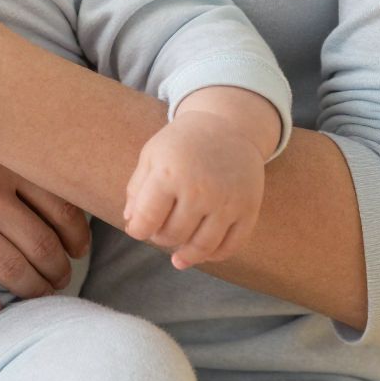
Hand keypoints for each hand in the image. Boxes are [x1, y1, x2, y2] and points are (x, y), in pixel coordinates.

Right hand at [0, 127, 90, 316]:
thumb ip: (5, 146)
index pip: (63, 208)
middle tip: (59, 281)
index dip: (78, 238)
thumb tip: (49, 167)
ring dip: (30, 291)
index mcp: (0, 158)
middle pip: (42, 246)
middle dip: (57, 271)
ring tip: (34, 296)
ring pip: (8, 271)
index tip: (77, 250)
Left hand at [122, 113, 265, 269]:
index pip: (146, 220)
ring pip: (201, 247)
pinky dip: (213, 255)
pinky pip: (230, 247)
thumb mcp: (152, 155)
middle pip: (172, 235)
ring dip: (185, 253)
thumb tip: (132, 222)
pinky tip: (202, 250)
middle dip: (160, 237)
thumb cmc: (183, 142)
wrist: (229, 125)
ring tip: (177, 252)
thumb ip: (137, 189)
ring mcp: (226, 201)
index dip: (137, 229)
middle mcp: (200, 190)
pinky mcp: (248, 209)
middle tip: (161, 228)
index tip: (138, 228)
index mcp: (169, 174)